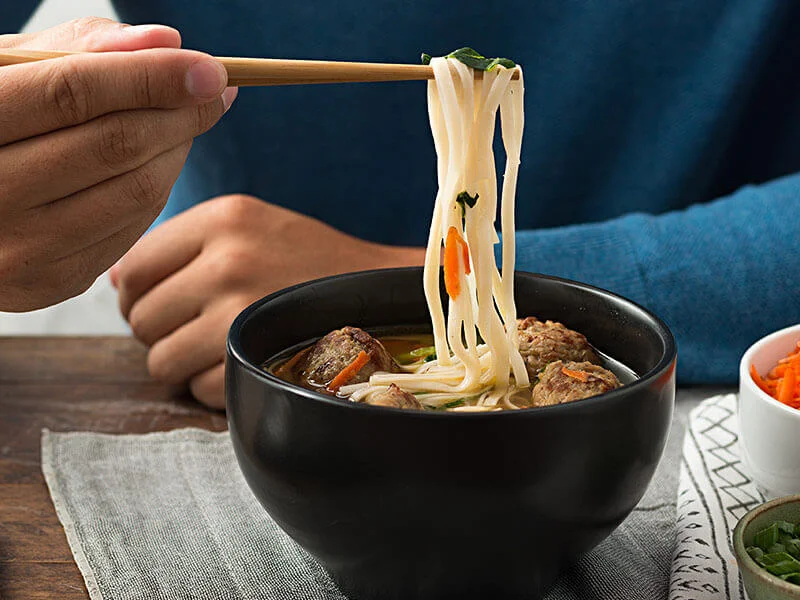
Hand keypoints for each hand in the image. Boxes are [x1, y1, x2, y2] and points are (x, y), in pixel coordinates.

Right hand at [0, 18, 236, 310]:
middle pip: (117, 146)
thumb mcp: (10, 70)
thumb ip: (81, 50)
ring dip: (177, 150)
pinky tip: (155, 164)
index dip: (151, 77)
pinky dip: (157, 189)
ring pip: (137, 192)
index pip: (74, 94)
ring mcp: (20, 250)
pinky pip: (133, 229)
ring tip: (183, 121)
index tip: (210, 69)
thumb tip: (168, 43)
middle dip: (180, 114)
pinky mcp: (51, 283)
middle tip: (214, 91)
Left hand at [111, 194, 425, 408]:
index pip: (131, 269)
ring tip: (220, 348)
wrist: (384, 295)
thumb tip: (115, 280)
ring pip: (159, 363)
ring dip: (184, 365)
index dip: (137, 295)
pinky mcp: (260, 362)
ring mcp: (244, 314)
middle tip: (198, 328)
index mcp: (224, 217)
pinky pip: (199, 392)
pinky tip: (247, 364)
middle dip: (161, 333)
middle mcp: (230, 261)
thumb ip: (180, 244)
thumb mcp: (251, 226)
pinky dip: (217, 388)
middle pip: (139, 320)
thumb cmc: (312, 263)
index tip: (164, 303)